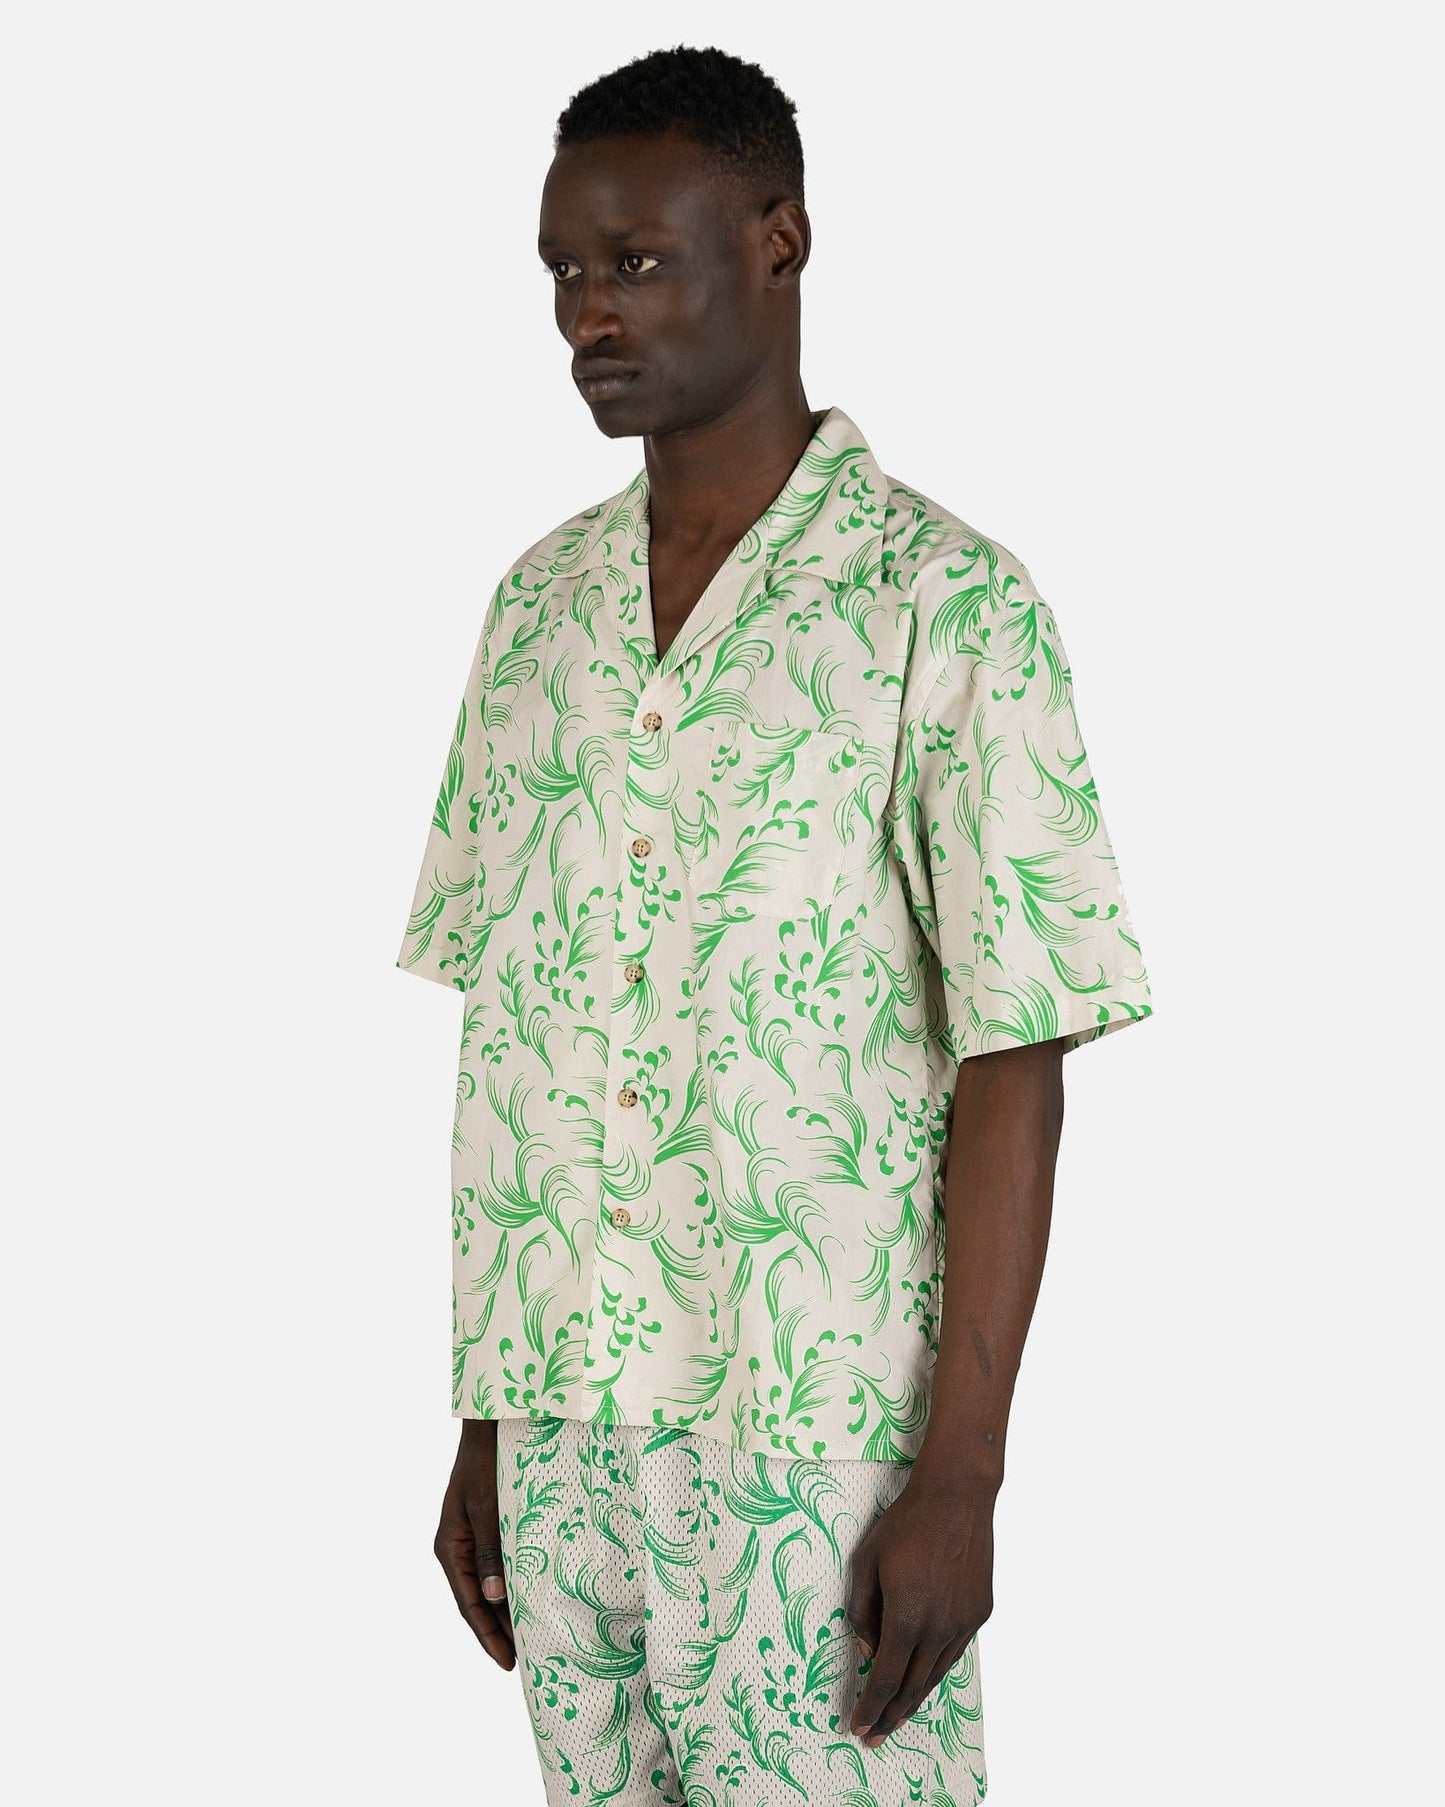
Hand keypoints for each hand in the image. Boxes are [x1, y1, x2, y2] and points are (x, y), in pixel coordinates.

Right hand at [434, 1418, 514, 1668]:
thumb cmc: (486, 1462)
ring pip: (491, 1586)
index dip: (488, 1635)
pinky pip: (501, 1566)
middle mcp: (460, 1548)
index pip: (468, 1604)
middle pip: (479, 1601)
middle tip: (525, 1661)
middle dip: (499, 1631)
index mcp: (450, 1547)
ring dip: (508, 1611)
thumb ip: (490, 1550)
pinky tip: (533, 1598)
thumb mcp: (487, 1507)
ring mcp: (475, 1539)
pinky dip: (515, 1586)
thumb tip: (494, 1597)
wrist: (492, 1426)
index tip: (507, 1664)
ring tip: (531, 1639)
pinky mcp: (491, 1529)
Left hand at [845, 1470, 994, 1746]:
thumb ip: (861, 1612)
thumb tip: (866, 1651)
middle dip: (889, 1717)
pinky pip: (953, 1654)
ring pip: (935, 1676)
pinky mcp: (979, 1614)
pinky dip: (935, 1672)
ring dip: (913, 1701)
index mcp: (905, 1617)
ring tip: (896, 1719)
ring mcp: (963, 1624)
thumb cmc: (904, 1525)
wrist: (956, 1498)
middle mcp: (937, 1629)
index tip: (858, 1728)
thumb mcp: (866, 1562)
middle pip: (910, 1688)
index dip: (870, 1708)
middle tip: (874, 1737)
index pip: (884, 1680)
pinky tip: (923, 1680)